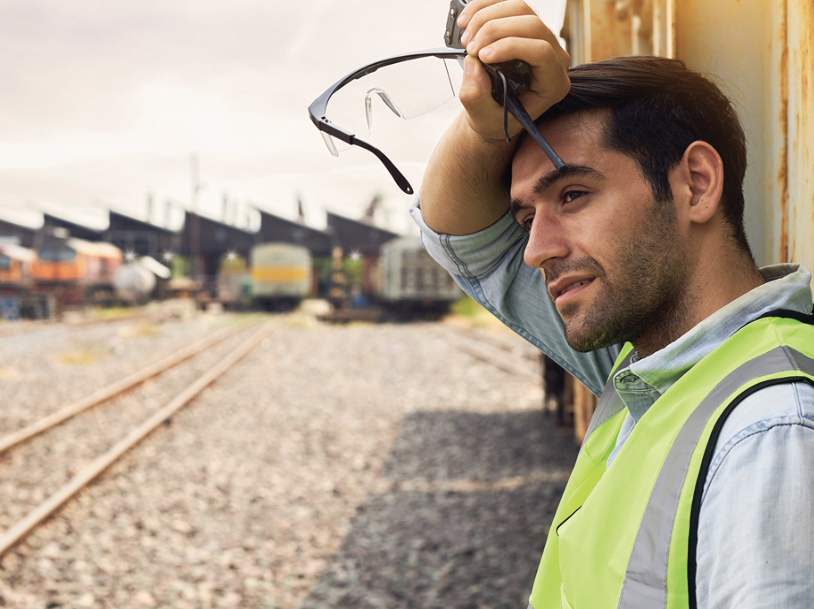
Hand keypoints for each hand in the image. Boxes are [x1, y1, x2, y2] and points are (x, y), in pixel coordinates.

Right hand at [456, 0, 570, 141]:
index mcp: (553, 84)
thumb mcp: (484, 117)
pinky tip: (466, 21)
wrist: (493, 112)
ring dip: (487, 17)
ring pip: (519, 9)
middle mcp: (553, 57)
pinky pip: (506, 4)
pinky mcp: (522, 26)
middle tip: (470, 49)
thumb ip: (477, 97)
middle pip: (532, 24)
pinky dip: (483, 7)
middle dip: (495, 30)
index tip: (483, 56)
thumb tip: (473, 63)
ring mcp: (539, 38)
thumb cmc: (495, 117)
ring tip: (466, 40)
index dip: (511, 47)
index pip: (543, 52)